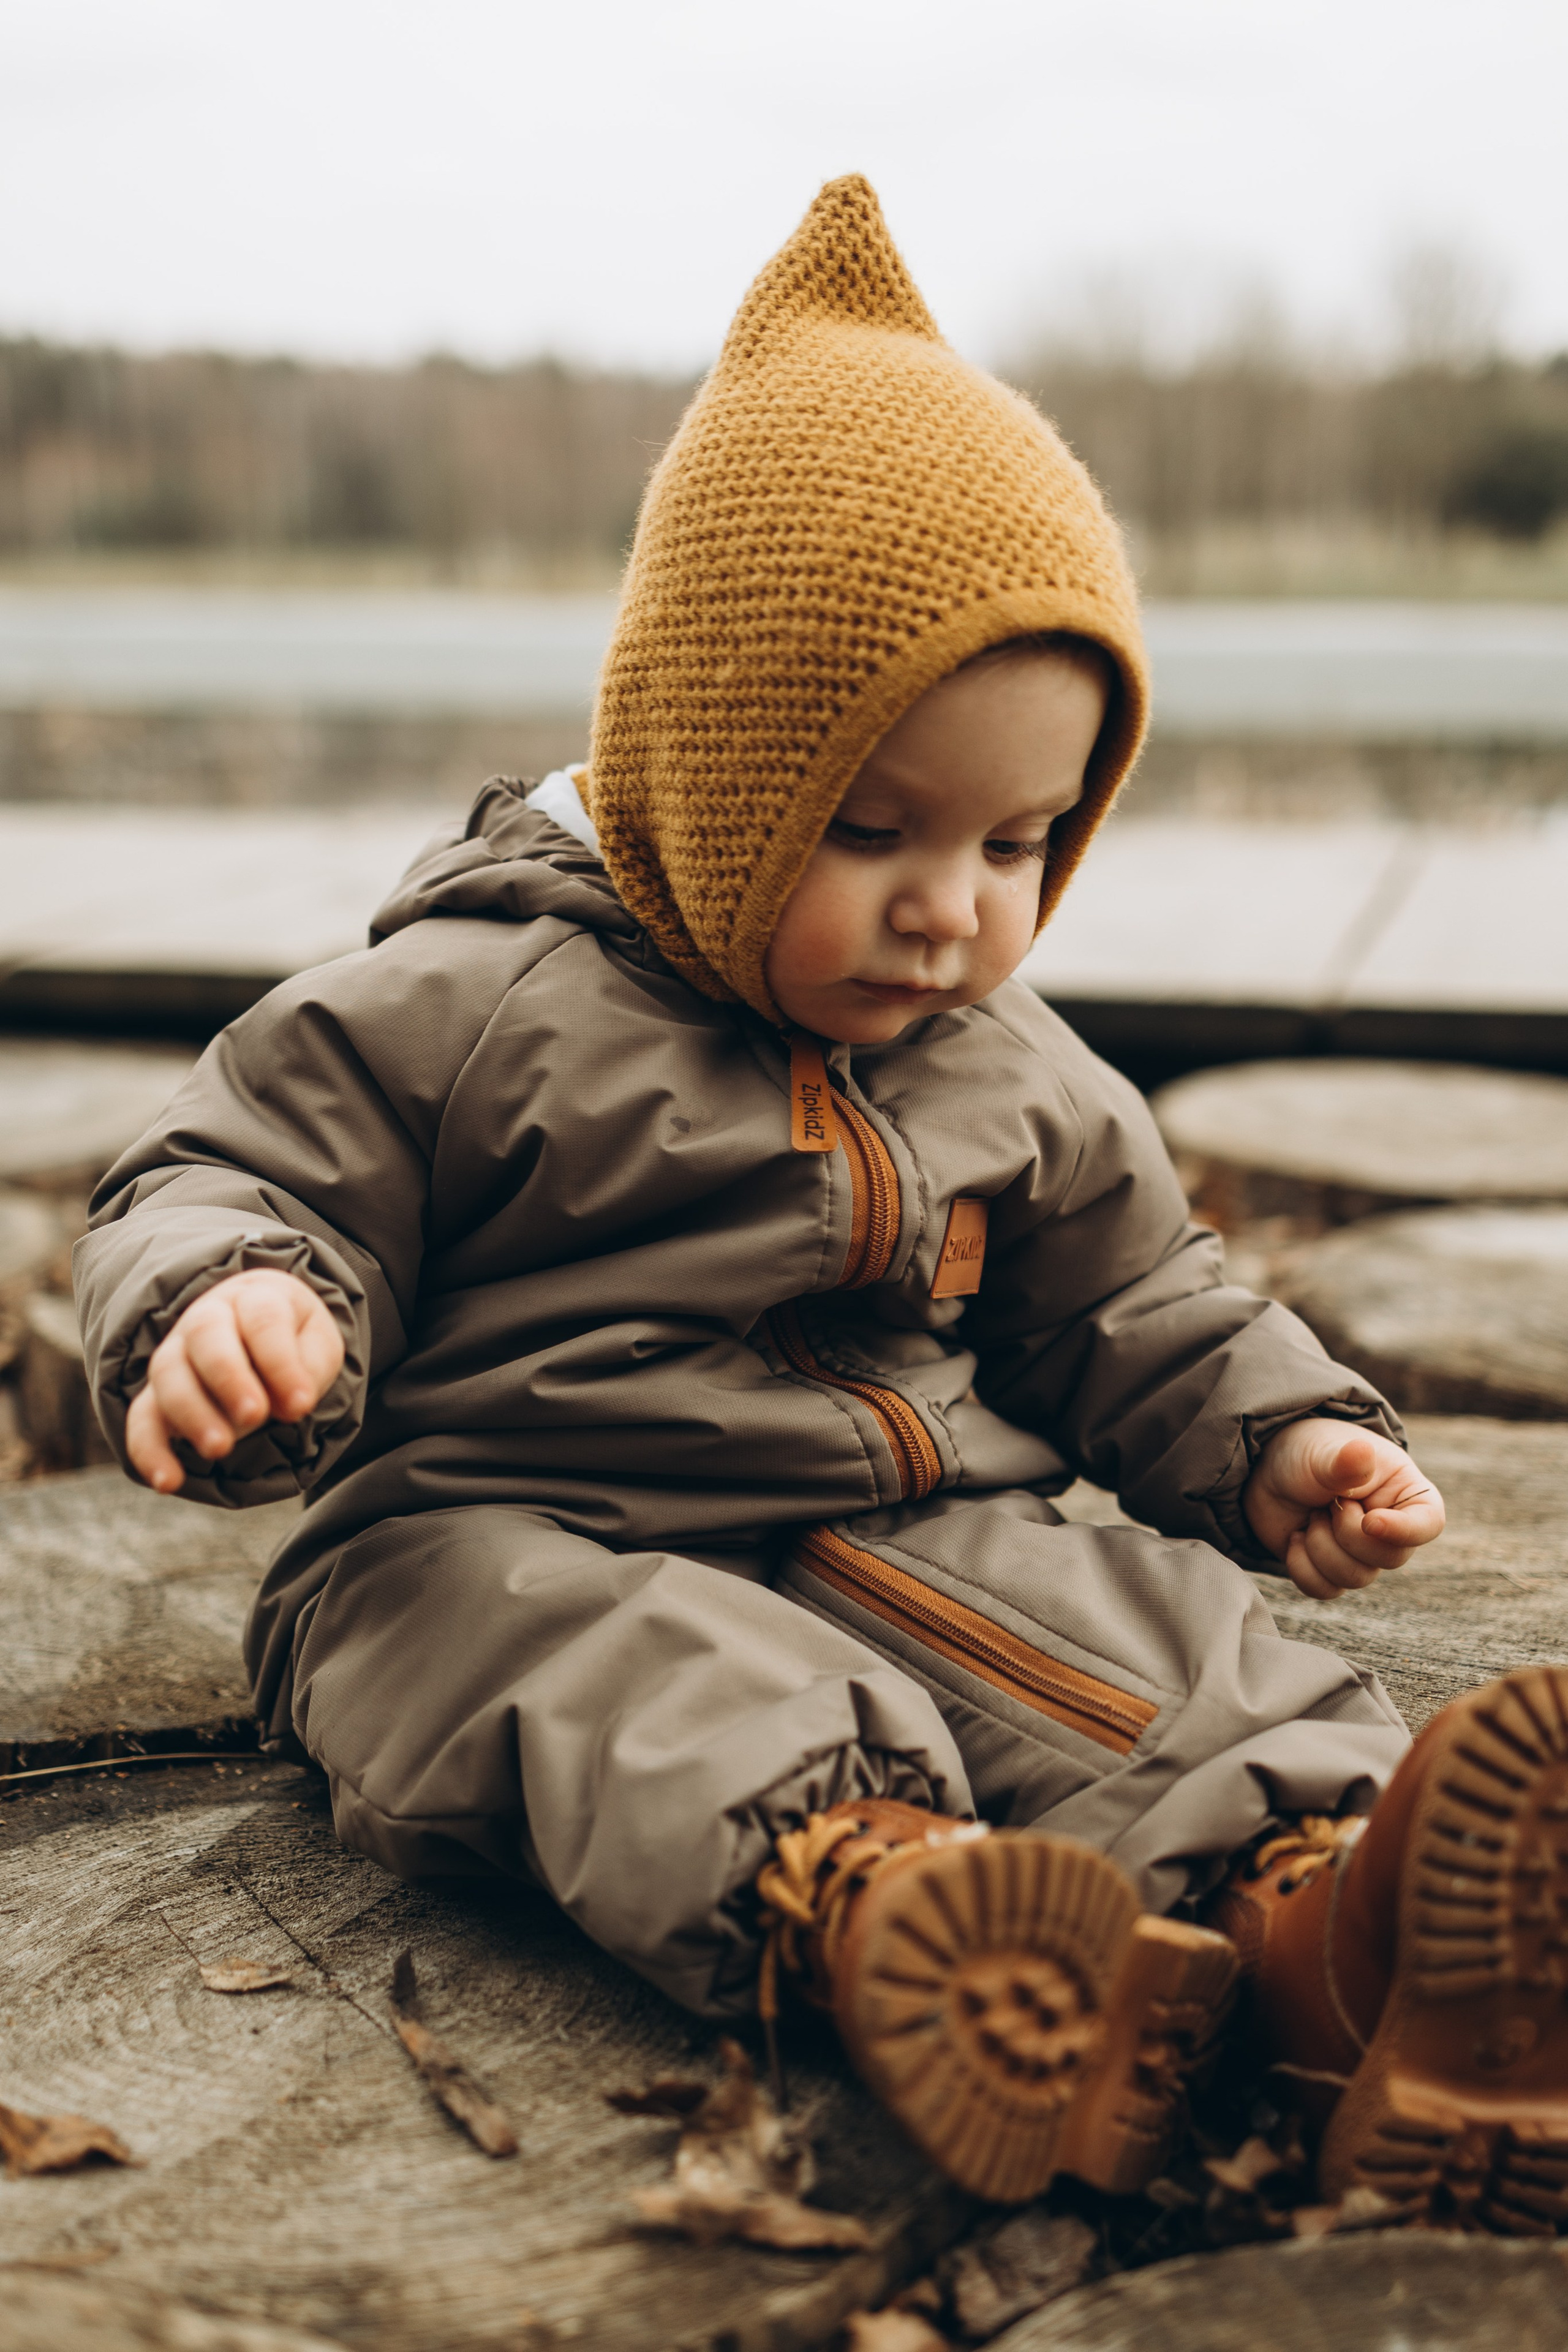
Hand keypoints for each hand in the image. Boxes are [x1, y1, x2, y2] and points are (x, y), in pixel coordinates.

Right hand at [125, 1269, 344, 1493]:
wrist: (262, 1336)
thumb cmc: (295, 1342)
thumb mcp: (318, 1347)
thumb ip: (309, 1370)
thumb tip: (291, 1407)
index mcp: (256, 1298)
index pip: (263, 1320)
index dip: (280, 1362)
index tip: (302, 1405)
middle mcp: (208, 1317)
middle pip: (207, 1335)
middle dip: (228, 1377)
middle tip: (254, 1416)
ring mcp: (177, 1352)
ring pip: (169, 1373)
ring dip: (191, 1413)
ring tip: (220, 1449)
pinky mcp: (158, 1393)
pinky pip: (141, 1417)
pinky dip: (149, 1449)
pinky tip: (167, 1481)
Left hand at [1242, 1418, 1444, 1599]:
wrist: (1271, 1469)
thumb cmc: (1309, 1452)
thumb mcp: (1323, 1453)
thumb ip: (1344, 1462)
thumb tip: (1362, 1452)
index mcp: (1405, 1493)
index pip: (1428, 1524)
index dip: (1403, 1531)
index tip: (1369, 1521)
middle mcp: (1391, 1528)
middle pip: (1391, 1558)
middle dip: (1348, 1533)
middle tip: (1328, 1503)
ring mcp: (1362, 1553)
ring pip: (1357, 1578)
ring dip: (1322, 1546)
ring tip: (1311, 1515)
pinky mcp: (1332, 1570)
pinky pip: (1326, 1589)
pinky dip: (1303, 1567)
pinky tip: (1295, 1538)